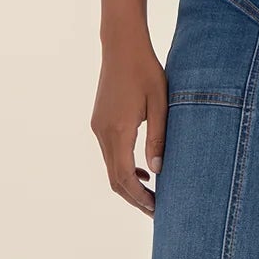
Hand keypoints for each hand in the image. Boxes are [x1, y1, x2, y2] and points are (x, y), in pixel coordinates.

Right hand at [91, 32, 166, 216]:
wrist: (121, 46)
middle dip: (134, 198)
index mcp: (118, 130)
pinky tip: (143, 171)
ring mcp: (98, 127)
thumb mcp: (160, 103)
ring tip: (152, 196)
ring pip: (111, 168)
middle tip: (156, 212)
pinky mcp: (99, 122)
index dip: (140, 197)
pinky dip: (124, 168)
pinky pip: (110, 154)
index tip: (157, 209)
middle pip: (114, 178)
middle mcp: (102, 132)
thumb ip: (158, 137)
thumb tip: (157, 170)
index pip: (125, 176)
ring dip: (129, 185)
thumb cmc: (145, 70)